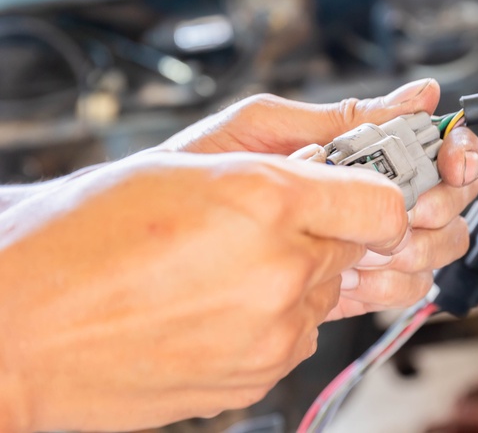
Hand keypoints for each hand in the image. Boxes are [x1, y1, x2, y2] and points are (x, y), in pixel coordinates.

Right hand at [0, 151, 406, 431]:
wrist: (20, 329)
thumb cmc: (81, 238)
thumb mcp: (185, 162)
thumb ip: (280, 160)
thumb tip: (335, 167)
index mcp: (265, 201)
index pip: (382, 203)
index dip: (375, 195)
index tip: (360, 194)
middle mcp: (281, 273)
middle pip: (355, 248)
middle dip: (323, 233)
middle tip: (266, 224)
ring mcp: (271, 335)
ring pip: (325, 294)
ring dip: (294, 279)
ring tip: (223, 268)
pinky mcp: (258, 377)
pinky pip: (296, 336)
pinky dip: (272, 318)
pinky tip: (214, 305)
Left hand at [161, 79, 477, 317]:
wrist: (147, 239)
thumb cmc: (195, 173)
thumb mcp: (268, 129)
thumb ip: (344, 118)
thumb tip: (419, 93)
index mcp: (356, 155)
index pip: (435, 151)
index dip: (459, 153)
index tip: (454, 158)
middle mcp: (367, 200)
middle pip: (447, 204)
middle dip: (442, 203)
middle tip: (414, 205)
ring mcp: (360, 245)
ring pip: (431, 250)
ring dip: (418, 246)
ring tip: (374, 242)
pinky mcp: (345, 288)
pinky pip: (396, 290)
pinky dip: (391, 284)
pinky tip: (360, 276)